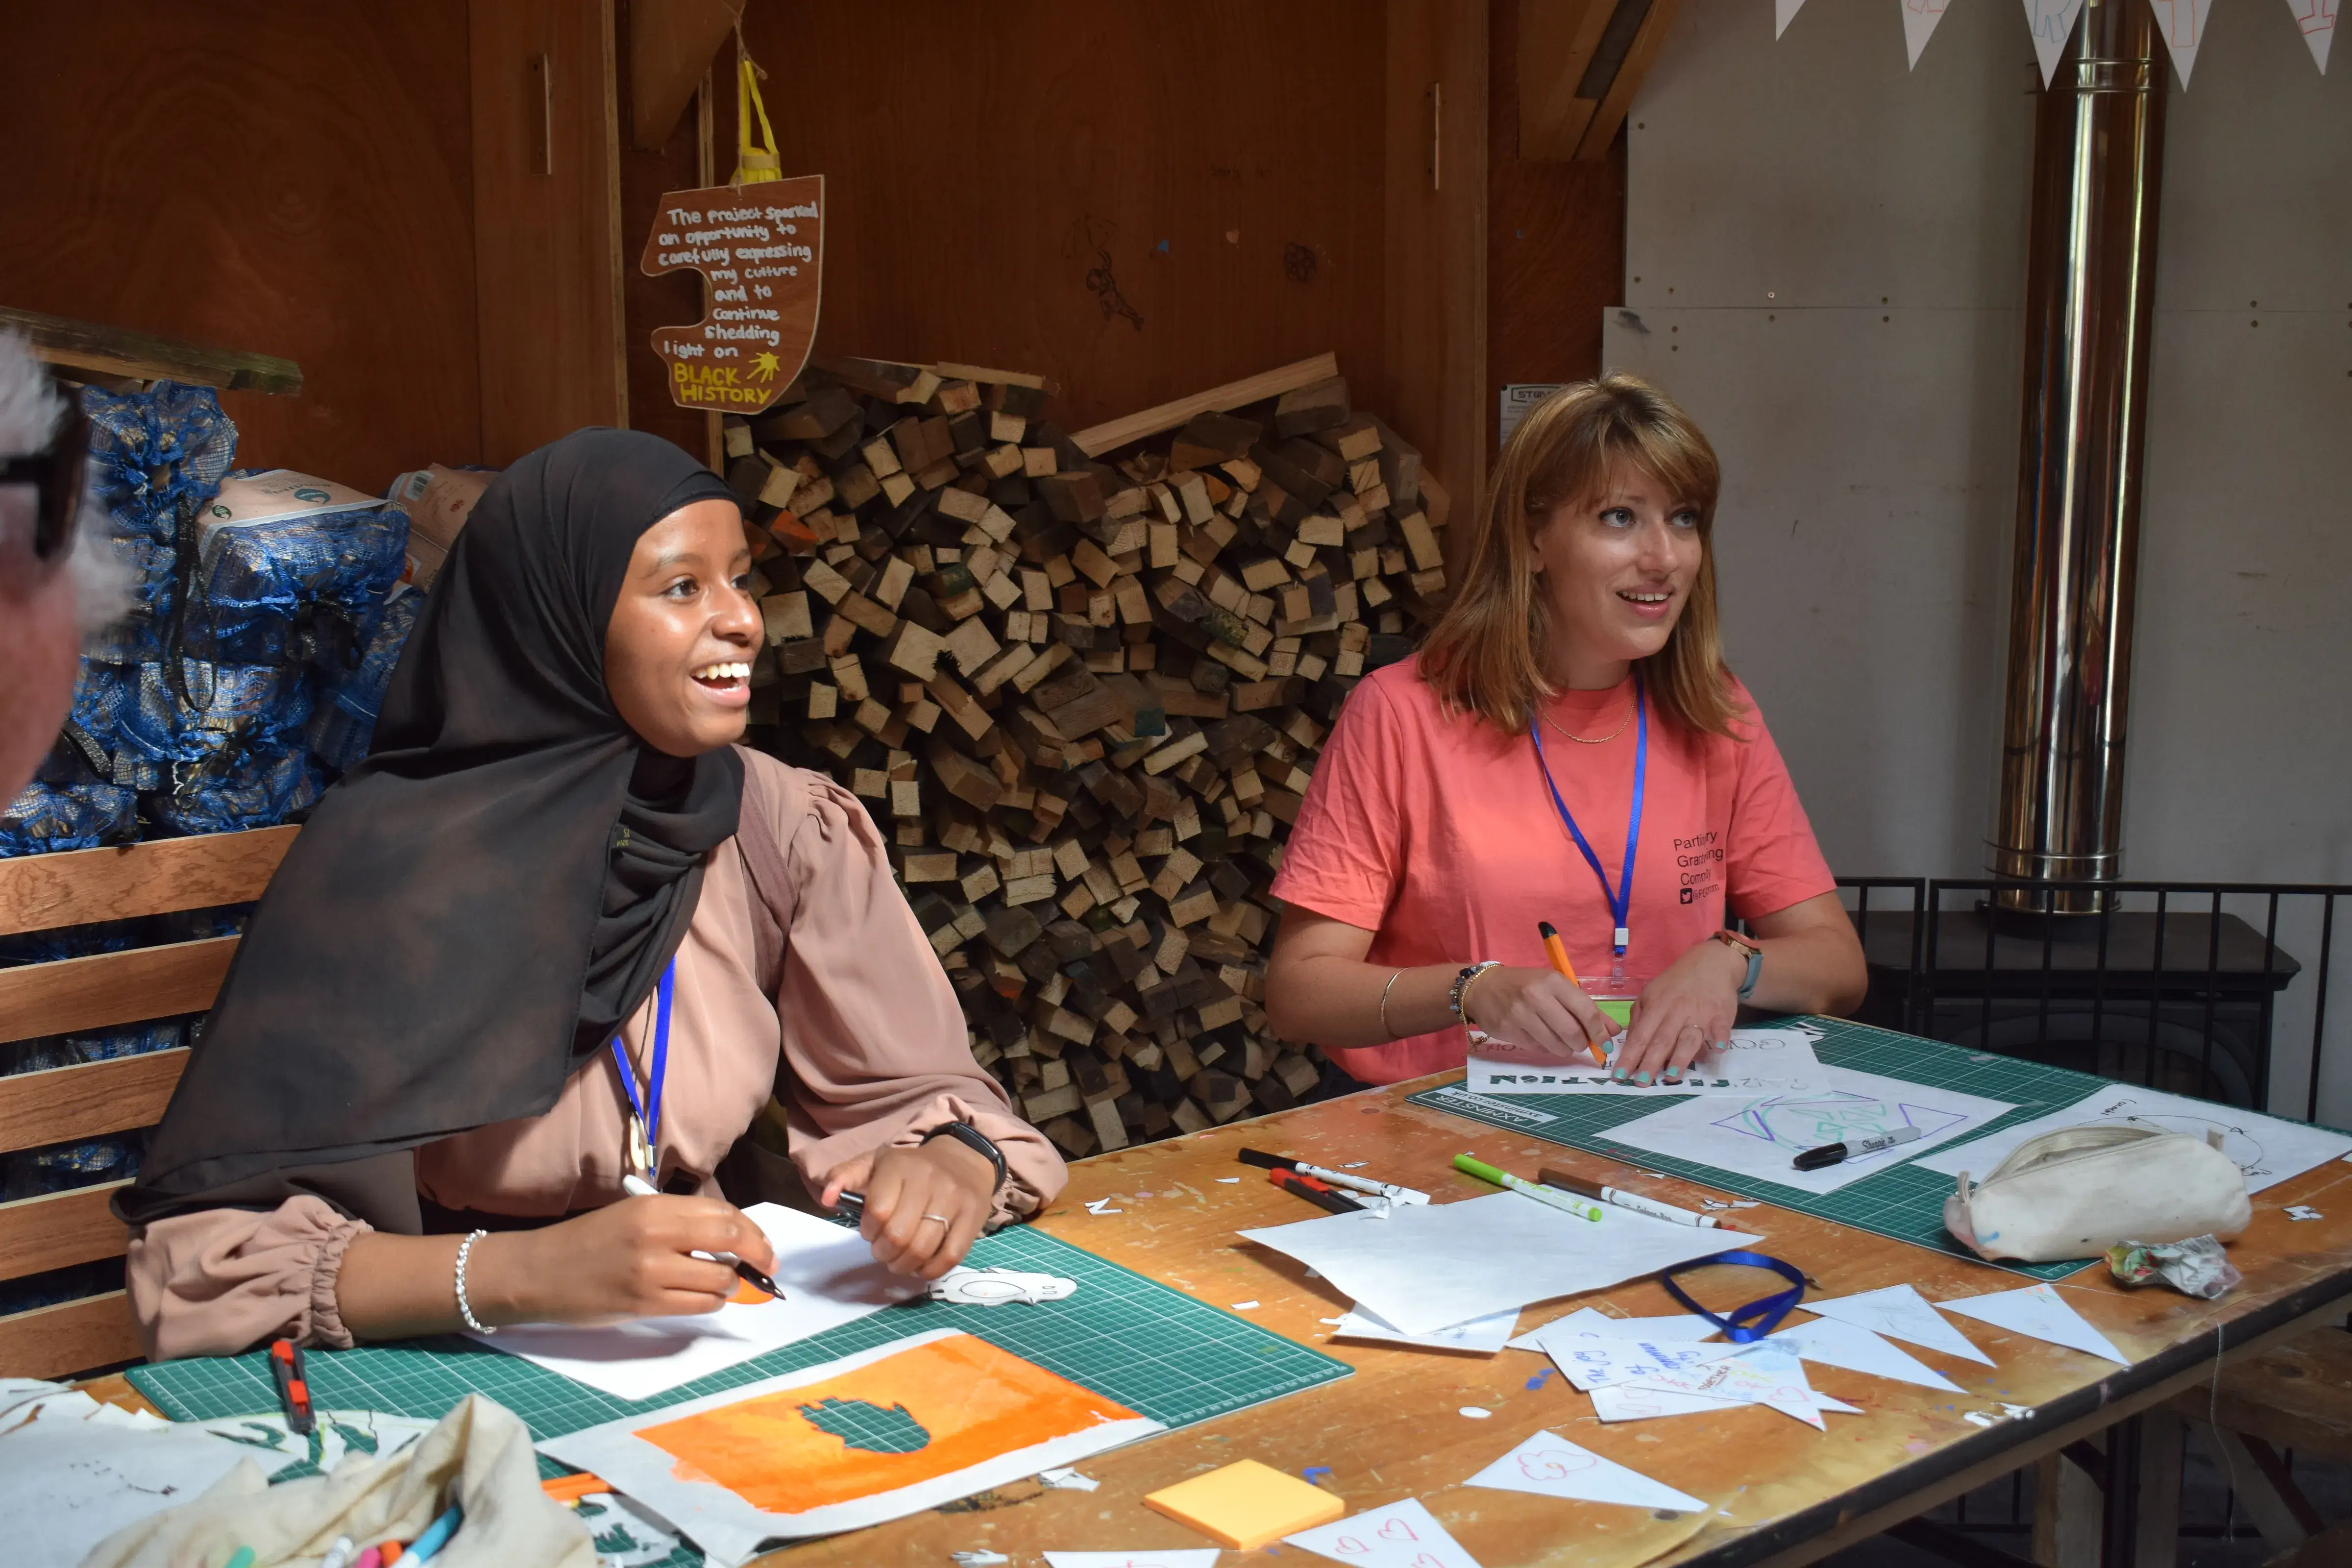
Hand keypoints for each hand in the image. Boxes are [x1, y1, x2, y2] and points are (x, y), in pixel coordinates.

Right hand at [480, 1194, 778, 1327]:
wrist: (541, 1272)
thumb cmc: (589, 1240)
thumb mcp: (633, 1214)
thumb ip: (679, 1220)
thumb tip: (731, 1234)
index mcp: (655, 1207)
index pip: (723, 1213)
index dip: (752, 1229)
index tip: (763, 1242)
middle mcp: (657, 1235)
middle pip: (730, 1239)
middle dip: (758, 1254)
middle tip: (766, 1265)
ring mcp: (651, 1272)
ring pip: (719, 1279)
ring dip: (731, 1284)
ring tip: (723, 1283)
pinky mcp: (644, 1304)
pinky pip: (699, 1306)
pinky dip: (711, 1303)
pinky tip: (704, 1297)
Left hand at [823, 1138, 995, 1279]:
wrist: (964, 1160)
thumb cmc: (912, 1167)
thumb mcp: (876, 1162)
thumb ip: (845, 1177)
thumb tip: (826, 1199)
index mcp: (900, 1166)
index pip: (878, 1211)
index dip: (869, 1231)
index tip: (870, 1231)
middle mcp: (929, 1181)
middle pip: (899, 1235)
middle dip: (883, 1253)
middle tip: (882, 1251)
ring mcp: (954, 1200)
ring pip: (923, 1249)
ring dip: (903, 1265)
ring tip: (898, 1261)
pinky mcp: (973, 1218)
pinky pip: (950, 1257)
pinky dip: (930, 1270)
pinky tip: (921, 1266)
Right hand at [1459, 965, 1613, 1062]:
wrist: (1483, 988)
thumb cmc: (1527, 985)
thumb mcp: (1557, 987)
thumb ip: (1586, 1008)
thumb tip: (1614, 1032)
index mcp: (1553, 981)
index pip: (1586, 1011)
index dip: (1600, 1032)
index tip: (1606, 1044)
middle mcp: (1536, 996)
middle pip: (1572, 1033)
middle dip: (1581, 1044)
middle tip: (1579, 1043)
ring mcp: (1520, 1014)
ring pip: (1556, 1046)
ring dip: (1564, 1049)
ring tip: (1559, 1040)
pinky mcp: (1508, 1030)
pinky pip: (1538, 1049)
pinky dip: (1545, 1048)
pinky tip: (1540, 1036)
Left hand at [1616, 938, 1746, 1081]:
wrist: (1711, 963)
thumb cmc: (1676, 985)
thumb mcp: (1651, 994)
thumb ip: (1640, 1018)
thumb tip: (1630, 1044)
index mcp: (1656, 1007)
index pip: (1639, 1036)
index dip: (1629, 1057)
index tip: (1618, 1076)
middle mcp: (1676, 1011)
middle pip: (1661, 1040)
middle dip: (1650, 1062)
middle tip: (1641, 1083)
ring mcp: (1699, 1014)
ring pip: (1688, 1038)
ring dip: (1680, 1057)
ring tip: (1671, 1076)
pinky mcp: (1721, 1015)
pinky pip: (1721, 1029)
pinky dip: (1720, 1038)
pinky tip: (1717, 1050)